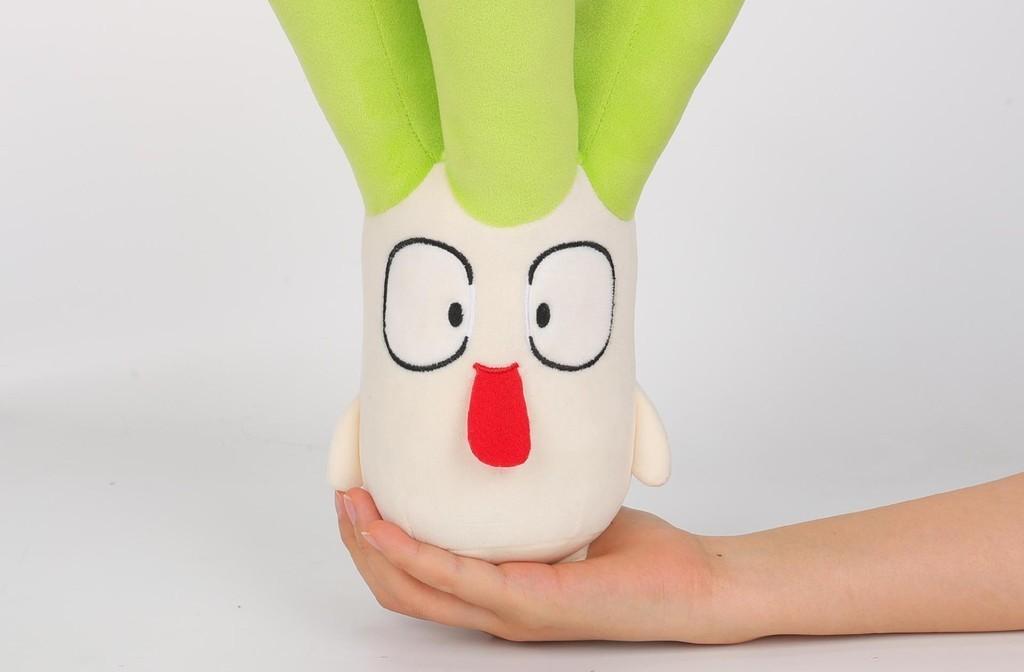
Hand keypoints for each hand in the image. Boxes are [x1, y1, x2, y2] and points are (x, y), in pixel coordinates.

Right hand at [336, 488, 732, 642]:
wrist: (693, 585)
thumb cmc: (635, 552)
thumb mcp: (564, 508)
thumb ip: (527, 492)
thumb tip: (498, 438)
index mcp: (498, 589)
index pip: (416, 577)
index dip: (375, 542)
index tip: (357, 493)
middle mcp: (495, 607)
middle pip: (400, 587)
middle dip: (360, 542)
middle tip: (341, 496)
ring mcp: (511, 611)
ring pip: (416, 587)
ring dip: (374, 546)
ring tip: (350, 506)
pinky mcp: (533, 604)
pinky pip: (459, 580)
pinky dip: (416, 555)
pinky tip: (388, 529)